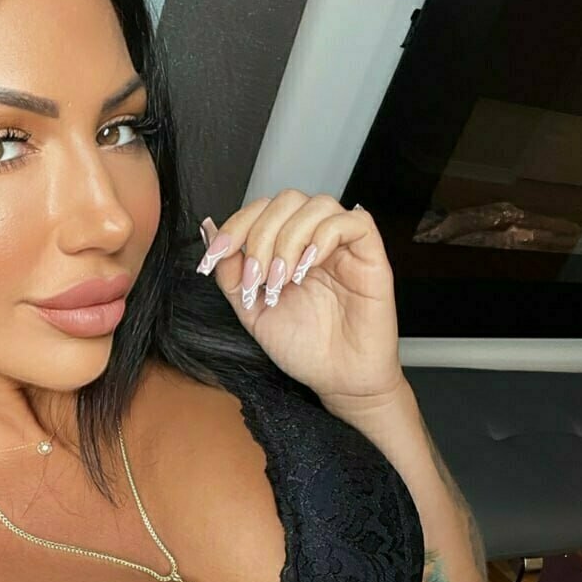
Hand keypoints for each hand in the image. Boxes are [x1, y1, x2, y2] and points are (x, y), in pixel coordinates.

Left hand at [196, 190, 404, 404]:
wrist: (338, 380)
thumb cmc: (304, 348)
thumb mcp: (252, 310)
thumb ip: (231, 273)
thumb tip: (211, 232)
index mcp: (287, 248)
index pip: (261, 211)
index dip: (235, 225)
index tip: (216, 256)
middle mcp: (314, 241)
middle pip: (287, 200)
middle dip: (261, 235)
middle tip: (258, 277)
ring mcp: (343, 246)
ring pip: (318, 205)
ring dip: (290, 239)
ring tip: (283, 280)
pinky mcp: (371, 255)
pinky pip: (355, 222)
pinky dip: (324, 237)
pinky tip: (308, 267)